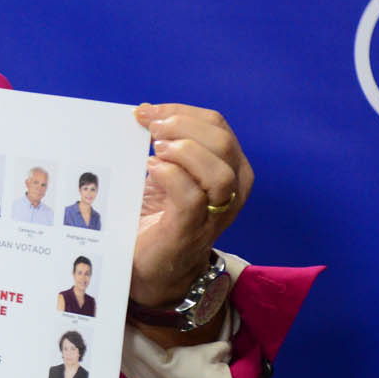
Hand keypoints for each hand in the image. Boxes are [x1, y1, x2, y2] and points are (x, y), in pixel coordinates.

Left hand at [130, 103, 253, 308]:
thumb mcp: (167, 172)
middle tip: (150, 131)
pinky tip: (150, 170)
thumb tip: (146, 111)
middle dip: (181, 127)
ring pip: (219, 172)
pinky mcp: (190, 231)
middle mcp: (233, 190)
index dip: (180, 112)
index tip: (145, 112)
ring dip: (182, 152)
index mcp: (230, 167)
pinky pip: (192, 197)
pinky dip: (171, 176)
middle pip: (221, 142)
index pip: (216, 125)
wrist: (152, 266)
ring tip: (154, 153)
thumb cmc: (160, 215)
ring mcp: (215, 213)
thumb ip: (166, 144)